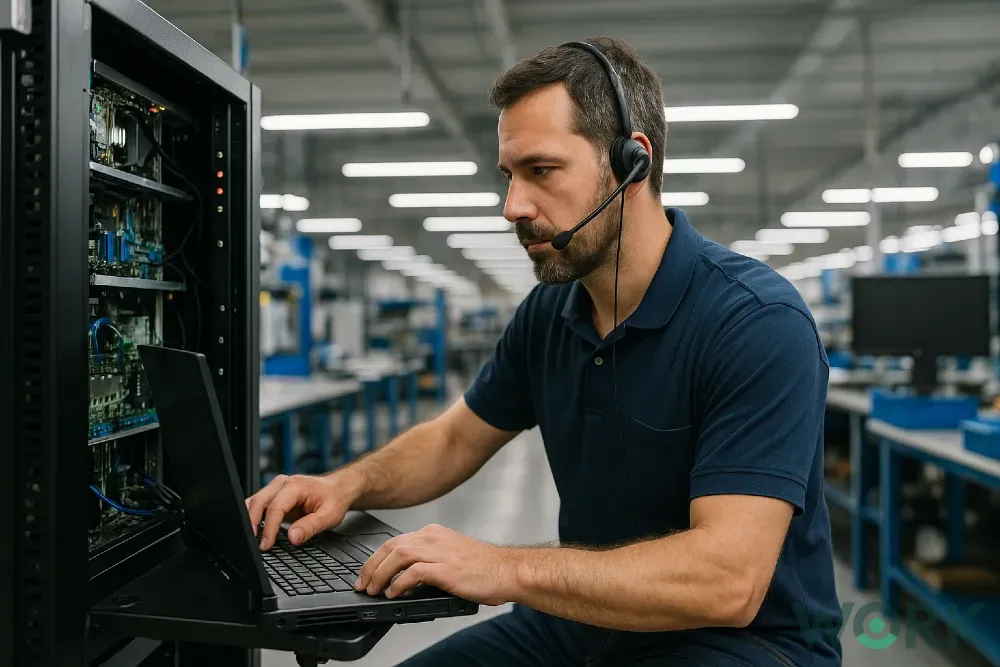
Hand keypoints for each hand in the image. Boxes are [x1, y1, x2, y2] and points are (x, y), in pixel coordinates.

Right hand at [245, 473, 351, 550]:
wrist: (337, 489)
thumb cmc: (334, 499)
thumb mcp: (328, 516)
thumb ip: (310, 527)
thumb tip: (292, 537)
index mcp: (296, 486)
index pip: (276, 507)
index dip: (269, 528)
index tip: (266, 545)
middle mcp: (282, 484)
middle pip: (259, 501)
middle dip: (252, 523)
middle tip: (254, 544)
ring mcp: (276, 488)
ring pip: (254, 501)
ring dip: (249, 519)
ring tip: (250, 538)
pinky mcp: (273, 494)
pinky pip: (257, 504)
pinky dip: (252, 516)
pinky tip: (254, 530)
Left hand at [355, 523, 517, 605]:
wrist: (508, 570)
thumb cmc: (485, 568)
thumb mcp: (451, 556)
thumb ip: (429, 561)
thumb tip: (405, 579)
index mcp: (434, 534)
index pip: (395, 541)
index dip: (377, 558)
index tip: (367, 573)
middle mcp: (433, 538)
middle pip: (391, 546)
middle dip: (371, 566)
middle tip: (363, 584)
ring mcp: (439, 552)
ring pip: (397, 556)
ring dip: (380, 574)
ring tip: (374, 590)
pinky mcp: (445, 568)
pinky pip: (412, 573)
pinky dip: (398, 584)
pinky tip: (393, 593)